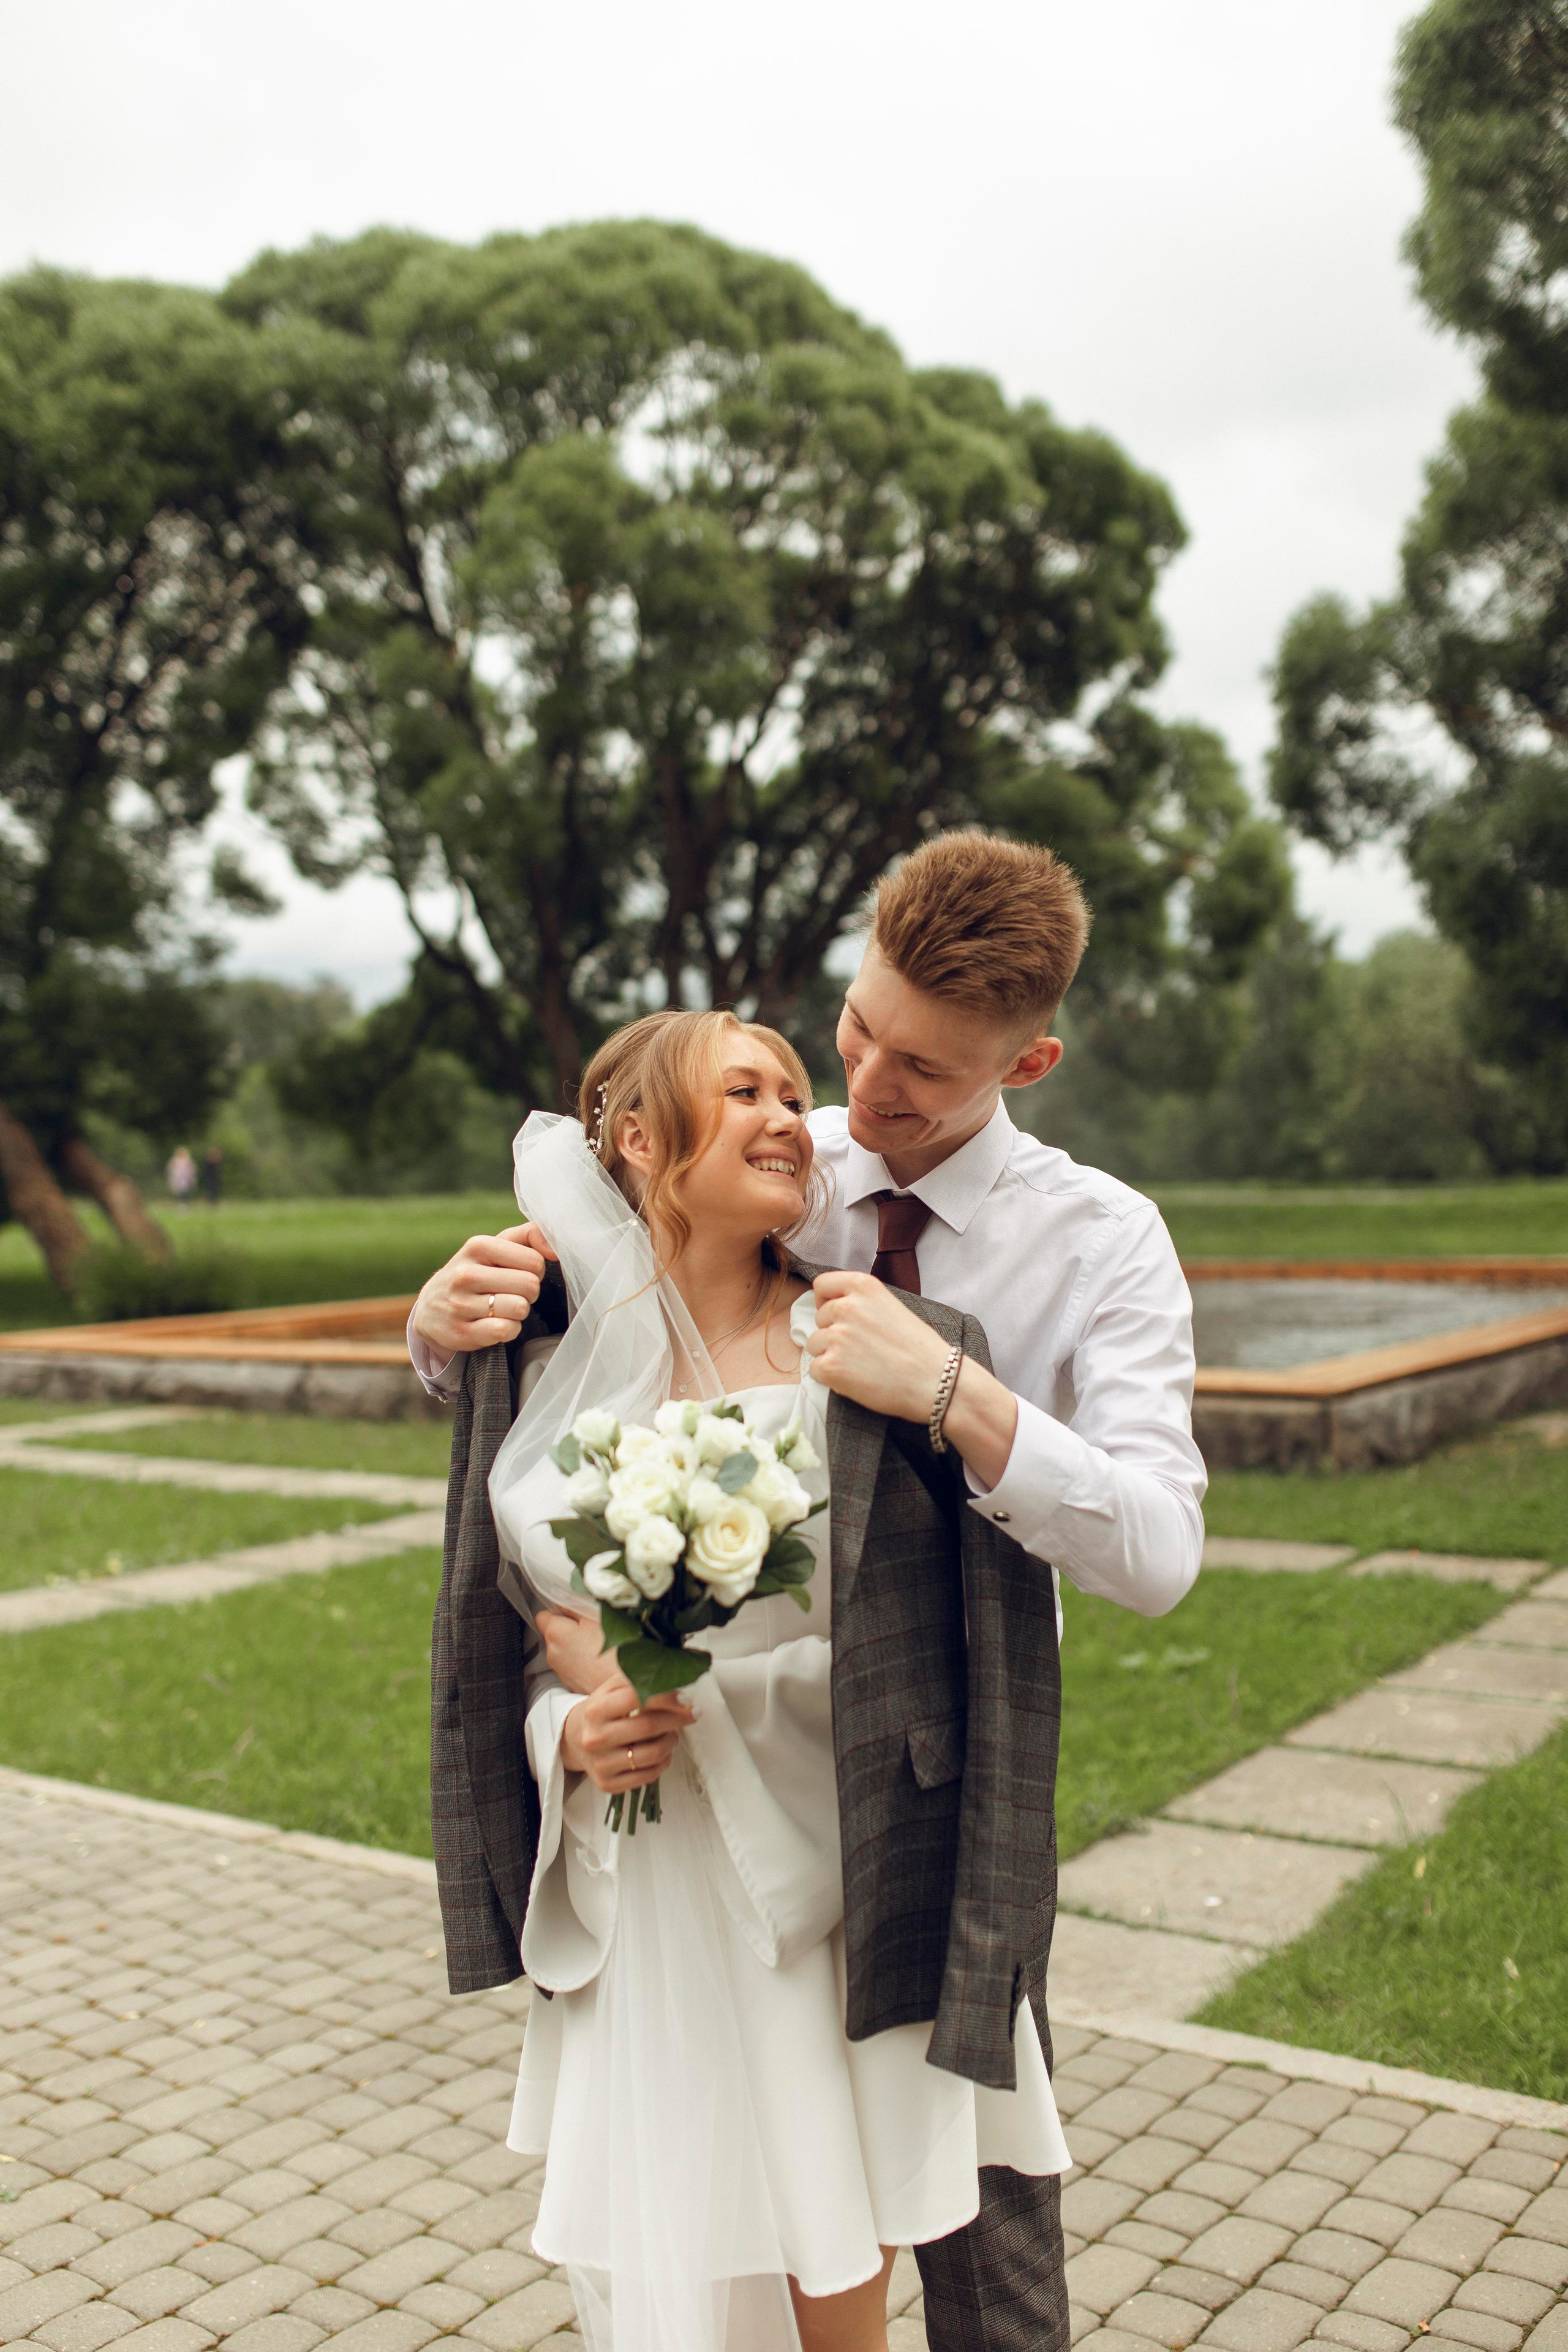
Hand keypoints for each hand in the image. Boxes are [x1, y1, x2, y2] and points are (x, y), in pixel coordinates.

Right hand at [411, 1222, 557, 1355]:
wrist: (431, 1307)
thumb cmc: (476, 1271)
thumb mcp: (496, 1246)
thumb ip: (530, 1235)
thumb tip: (556, 1250)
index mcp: (477, 1246)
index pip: (534, 1260)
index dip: (535, 1270)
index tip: (518, 1273)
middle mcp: (465, 1274)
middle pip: (530, 1285)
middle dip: (529, 1292)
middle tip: (513, 1293)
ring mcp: (460, 1304)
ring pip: (520, 1309)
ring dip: (519, 1312)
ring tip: (502, 1308)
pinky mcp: (461, 1333)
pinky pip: (506, 1331)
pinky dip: (509, 1330)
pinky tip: (496, 1324)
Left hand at [536, 1608, 621, 1694]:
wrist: (625, 1688)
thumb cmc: (612, 1651)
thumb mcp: (596, 1616)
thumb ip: (575, 1605)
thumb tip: (564, 1600)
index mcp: (555, 1633)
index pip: (543, 1615)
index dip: (558, 1611)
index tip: (573, 1611)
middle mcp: (552, 1654)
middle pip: (554, 1634)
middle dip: (570, 1629)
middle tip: (592, 1628)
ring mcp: (561, 1671)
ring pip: (564, 1650)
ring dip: (577, 1646)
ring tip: (599, 1646)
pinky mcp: (572, 1683)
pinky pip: (573, 1665)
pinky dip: (583, 1661)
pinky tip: (600, 1660)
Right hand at [559, 1673, 695, 1792]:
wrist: (575, 1740)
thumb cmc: (603, 1711)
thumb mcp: (611, 1689)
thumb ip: (637, 1679)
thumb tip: (672, 1678)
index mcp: (596, 1710)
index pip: (637, 1697)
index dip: (667, 1697)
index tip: (686, 1699)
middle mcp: (595, 1738)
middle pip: (648, 1726)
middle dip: (677, 1718)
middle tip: (693, 1714)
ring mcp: (601, 1764)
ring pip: (653, 1754)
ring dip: (672, 1741)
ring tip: (673, 1733)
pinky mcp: (608, 1784)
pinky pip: (649, 1775)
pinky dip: (664, 1762)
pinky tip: (663, 1752)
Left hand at [808, 1269, 1019, 1484]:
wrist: (936, 1382)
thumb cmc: (921, 1349)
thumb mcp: (892, 1307)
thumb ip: (863, 1303)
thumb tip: (835, 1309)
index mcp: (863, 1286)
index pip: (821, 1285)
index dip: (825, 1302)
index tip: (837, 1316)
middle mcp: (846, 1306)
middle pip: (819, 1318)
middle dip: (833, 1333)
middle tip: (861, 1349)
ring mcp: (836, 1336)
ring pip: (814, 1345)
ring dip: (830, 1356)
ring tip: (861, 1366)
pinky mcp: (831, 1366)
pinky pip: (815, 1370)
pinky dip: (830, 1378)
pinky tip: (855, 1380)